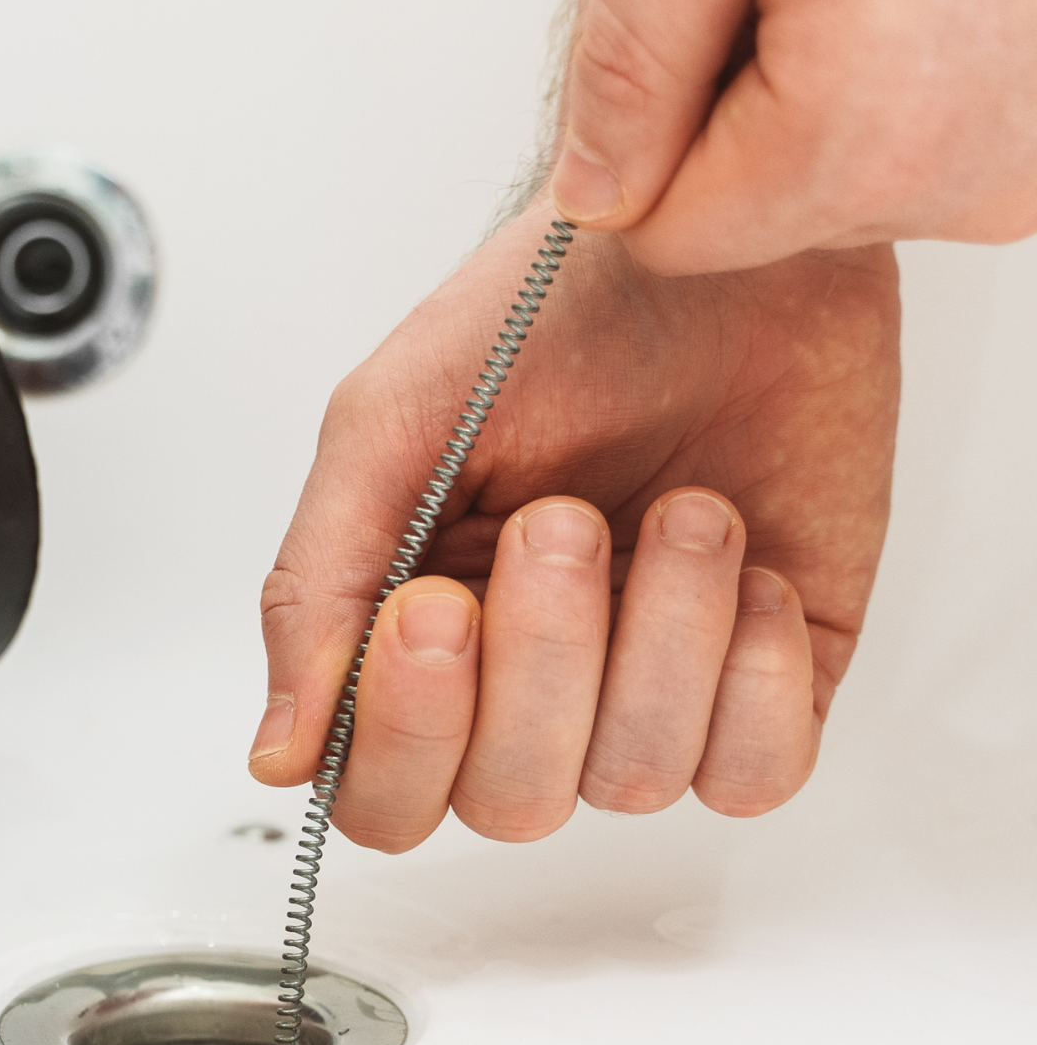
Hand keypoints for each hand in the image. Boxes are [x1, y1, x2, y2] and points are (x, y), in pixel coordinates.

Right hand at [249, 208, 898, 852]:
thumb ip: (313, 591)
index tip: (431, 607)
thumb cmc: (545, 314)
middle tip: (562, 520)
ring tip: (683, 509)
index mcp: (418, 639)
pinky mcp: (765, 678)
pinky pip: (756, 774)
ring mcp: (647, 689)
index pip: (382, 796)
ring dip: (658, 633)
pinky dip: (750, 671)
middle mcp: (527, 684)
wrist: (715, 239)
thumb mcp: (384, 428)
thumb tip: (278, 754)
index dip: (406, 735)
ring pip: (630, 780)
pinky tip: (743, 565)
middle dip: (539, 661)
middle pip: (506, 805)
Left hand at [555, 0, 1036, 273]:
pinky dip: (882, 96)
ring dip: (811, 99)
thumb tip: (591, 194)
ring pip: (824, 198)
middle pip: (750, 223)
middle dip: (738, 113)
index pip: (670, 235)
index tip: (713, 21)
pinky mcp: (1033, 163)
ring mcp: (1009, 179)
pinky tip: (910, 4)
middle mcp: (960, 185)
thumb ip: (627, 51)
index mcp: (863, 137)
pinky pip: (901, 168)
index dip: (656, 132)